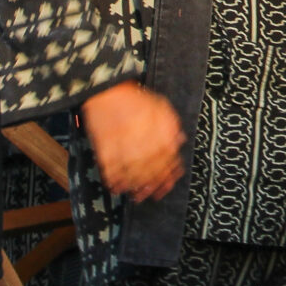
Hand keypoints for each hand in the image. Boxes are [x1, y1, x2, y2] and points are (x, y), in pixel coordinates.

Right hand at [81, 80, 184, 199]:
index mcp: (161, 130)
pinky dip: (116, 182)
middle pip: (153, 170)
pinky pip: (112, 170)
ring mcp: (125, 146)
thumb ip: (171, 125)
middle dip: (154, 185)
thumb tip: (180, 141)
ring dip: (137, 187)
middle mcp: (145, 140)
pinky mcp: (106, 149)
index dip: (170, 174)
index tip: (170, 182)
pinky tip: (118, 188)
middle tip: (154, 193)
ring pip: (134, 174)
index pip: (169, 159)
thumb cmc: (134, 99)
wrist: (108, 90)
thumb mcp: (161, 106)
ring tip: (138, 195)